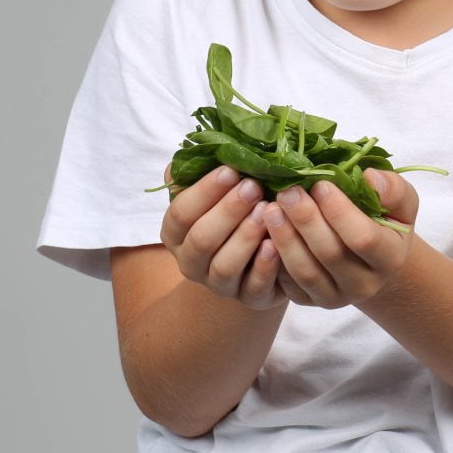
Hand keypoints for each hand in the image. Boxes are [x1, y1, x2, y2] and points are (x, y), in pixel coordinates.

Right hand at [158, 163, 286, 310]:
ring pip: (224, 266)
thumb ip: (200, 174)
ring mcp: (220, 285)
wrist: (253, 263)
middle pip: (201, 240)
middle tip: (253, 186)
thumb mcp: (214, 194)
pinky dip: (265, 267)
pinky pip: (254, 287)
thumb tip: (190, 152)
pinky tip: (276, 245)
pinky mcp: (250, 299)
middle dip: (227, 211)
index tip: (230, 169)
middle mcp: (191, 262)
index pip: (181, 214)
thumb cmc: (232, 216)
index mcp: (176, 233)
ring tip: (266, 212)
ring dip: (245, 237)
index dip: (204, 192)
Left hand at [263, 168, 419, 307]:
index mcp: (391, 258)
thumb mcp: (399, 200)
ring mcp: (336, 297)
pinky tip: (264, 232)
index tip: (321, 184)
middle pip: (331, 255)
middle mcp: (365, 285)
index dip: (340, 212)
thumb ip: (392, 188)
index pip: (364, 239)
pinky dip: (273, 258)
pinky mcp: (310, 300)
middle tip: (287, 191)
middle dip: (306, 220)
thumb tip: (370, 179)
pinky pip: (288, 283)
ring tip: (271, 209)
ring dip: (285, 239)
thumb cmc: (382, 219)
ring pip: (306, 272)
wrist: (368, 257)